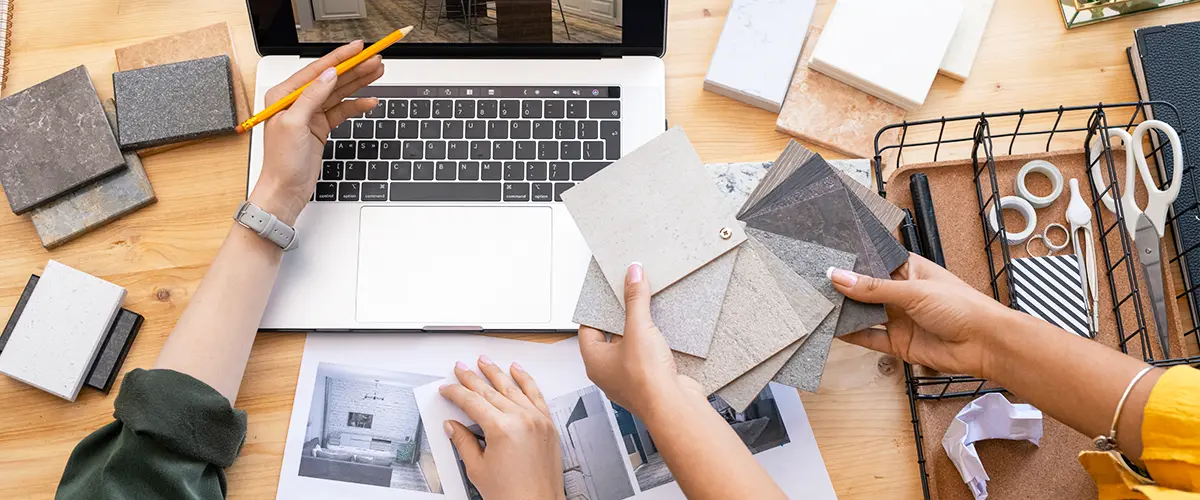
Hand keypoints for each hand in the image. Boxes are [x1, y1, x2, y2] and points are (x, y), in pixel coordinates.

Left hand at [250, 40, 384, 224]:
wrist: (285, 190)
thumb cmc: (281, 161)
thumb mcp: (294, 124)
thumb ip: (312, 96)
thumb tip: (328, 74)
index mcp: (284, 95)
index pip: (316, 70)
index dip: (339, 58)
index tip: (357, 48)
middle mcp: (297, 101)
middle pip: (332, 79)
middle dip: (355, 68)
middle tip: (375, 59)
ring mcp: (311, 114)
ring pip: (339, 92)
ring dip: (359, 83)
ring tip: (378, 72)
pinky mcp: (321, 126)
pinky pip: (342, 110)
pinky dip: (356, 105)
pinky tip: (370, 101)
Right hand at [440, 357, 564, 499]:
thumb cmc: (512, 495)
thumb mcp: (478, 468)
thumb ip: (464, 442)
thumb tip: (454, 427)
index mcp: (502, 429)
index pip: (472, 401)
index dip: (456, 393)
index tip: (447, 389)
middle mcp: (522, 419)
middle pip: (490, 391)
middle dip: (472, 378)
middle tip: (461, 369)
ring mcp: (537, 420)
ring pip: (513, 388)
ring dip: (497, 373)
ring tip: (485, 362)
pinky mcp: (548, 425)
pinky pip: (536, 395)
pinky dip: (526, 380)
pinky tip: (518, 371)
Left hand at [579, 263, 705, 417]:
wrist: (674, 406)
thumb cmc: (647, 380)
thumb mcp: (639, 328)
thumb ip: (635, 299)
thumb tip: (632, 275)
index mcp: (594, 362)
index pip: (588, 329)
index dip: (597, 310)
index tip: (606, 295)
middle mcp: (608, 373)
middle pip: (609, 337)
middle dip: (620, 319)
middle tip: (628, 299)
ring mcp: (628, 379)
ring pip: (629, 348)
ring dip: (638, 333)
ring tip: (646, 314)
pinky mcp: (649, 382)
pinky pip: (646, 358)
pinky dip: (652, 346)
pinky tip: (662, 335)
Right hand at [829, 253, 1012, 377]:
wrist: (986, 345)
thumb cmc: (962, 307)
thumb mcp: (914, 291)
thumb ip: (874, 288)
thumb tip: (838, 276)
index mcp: (908, 269)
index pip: (874, 260)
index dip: (852, 259)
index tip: (825, 255)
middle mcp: (901, 292)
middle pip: (865, 288)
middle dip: (843, 286)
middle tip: (812, 281)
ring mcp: (899, 318)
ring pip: (865, 313)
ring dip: (845, 310)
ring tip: (817, 303)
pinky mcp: (899, 343)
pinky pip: (870, 338)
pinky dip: (852, 335)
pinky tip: (832, 330)